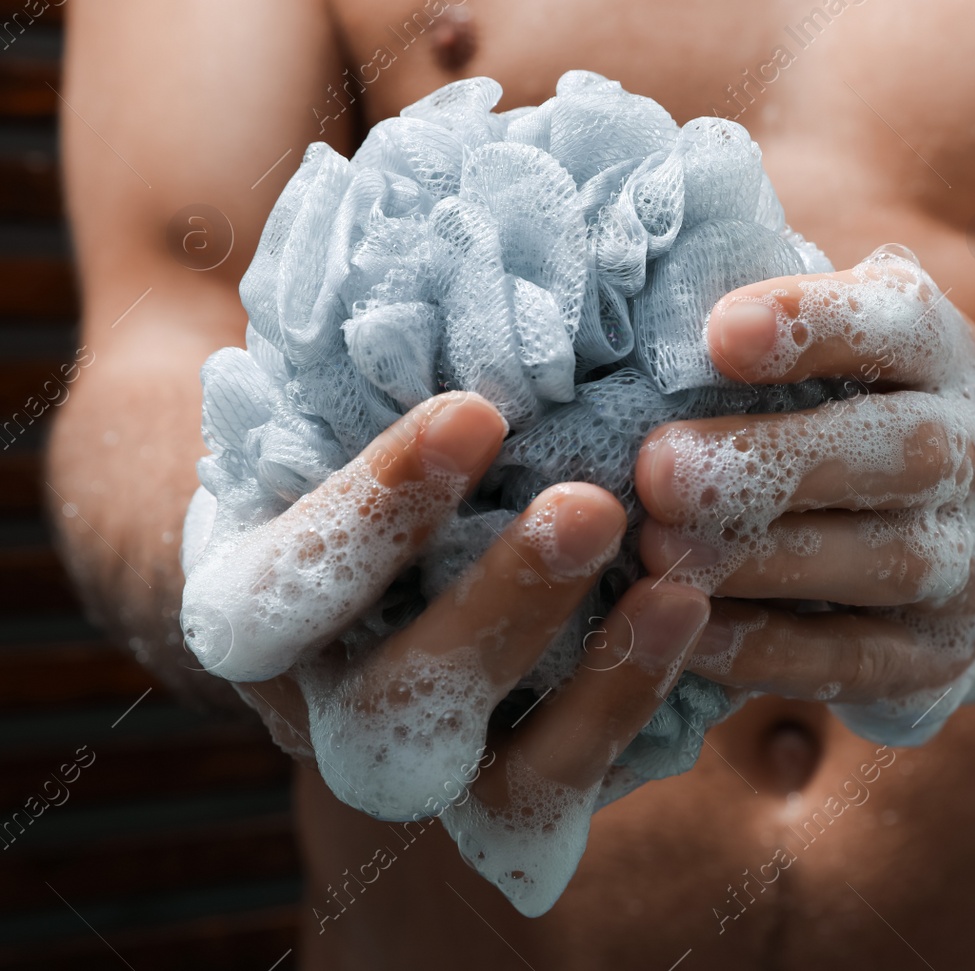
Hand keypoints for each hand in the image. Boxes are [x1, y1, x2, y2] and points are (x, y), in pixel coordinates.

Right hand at [180, 393, 709, 910]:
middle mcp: (329, 704)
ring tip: (677, 582)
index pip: (285, 589)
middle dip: (495, 604)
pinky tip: (691, 611)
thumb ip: (389, 348)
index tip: (475, 412)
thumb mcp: (343, 398)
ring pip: (489, 781)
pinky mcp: (510, 788)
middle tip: (591, 505)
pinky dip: (631, 709)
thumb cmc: (363, 447)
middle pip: (390, 701)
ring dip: (590, 683)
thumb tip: (474, 202)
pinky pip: (566, 795)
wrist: (375, 565)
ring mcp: (428, 759)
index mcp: (260, 606)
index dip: (370, 512)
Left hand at [635, 249, 974, 737]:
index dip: (814, 324)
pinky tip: (688, 637)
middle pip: (903, 451)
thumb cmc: (863, 424)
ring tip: (659, 552)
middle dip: (777, 459)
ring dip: (764, 560)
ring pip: (886, 562)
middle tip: (658, 468)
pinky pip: (858, 659)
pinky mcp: (941, 657)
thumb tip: (634, 312)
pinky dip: (769, 649)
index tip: (718, 332)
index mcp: (948, 359)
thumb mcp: (850, 359)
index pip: (900, 324)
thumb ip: (775, 335)